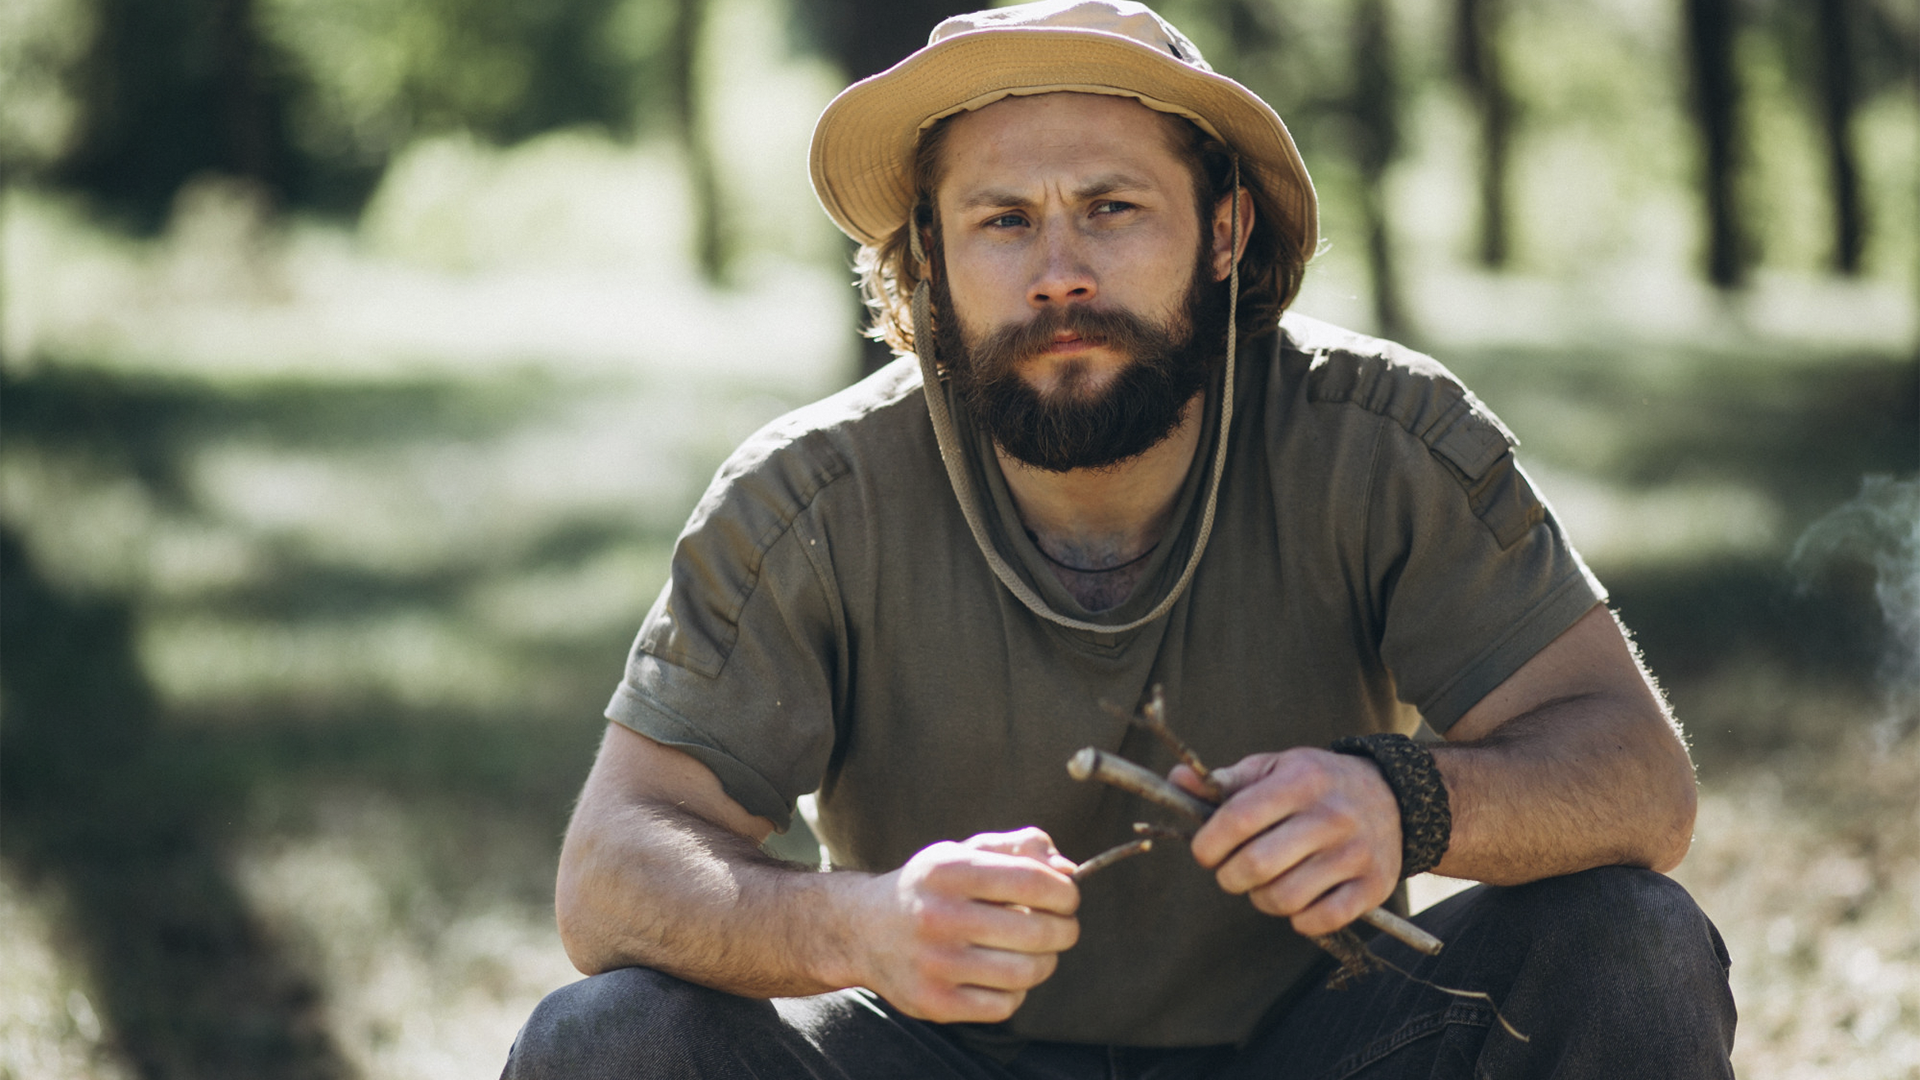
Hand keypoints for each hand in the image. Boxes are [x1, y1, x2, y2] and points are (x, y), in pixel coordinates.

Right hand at [850, 828, 1079, 1022]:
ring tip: (1037, 951)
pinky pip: (1004, 1005)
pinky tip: (1003, 975)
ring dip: (1046, 962)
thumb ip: (1021, 848)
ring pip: (1026, 972)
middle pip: (1036, 931)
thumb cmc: (932, 887)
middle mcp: (938, 916)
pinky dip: (1016, 992)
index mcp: (949, 870)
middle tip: (1062, 927)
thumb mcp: (966, 852)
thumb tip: (1069, 869)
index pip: (1032, 881)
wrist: (864, 930)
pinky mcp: (934, 1003)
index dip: (1065, 892)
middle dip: (1065, 930)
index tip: (1068, 897)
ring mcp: (934, 964)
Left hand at [1176, 750, 1400, 936]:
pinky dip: (1299, 920)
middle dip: (1229, 877)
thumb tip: (1176, 782)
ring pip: (1284, 899)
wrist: (1395, 797)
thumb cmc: (1317, 784)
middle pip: (1256, 865)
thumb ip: (1225, 781)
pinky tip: (1298, 901)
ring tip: (1266, 883)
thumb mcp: (1275, 768)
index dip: (1209, 844)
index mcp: (1300, 781)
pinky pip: (1322, 921)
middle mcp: (1331, 816)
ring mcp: (1355, 854)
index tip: (1205, 852)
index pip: (1238, 819)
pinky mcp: (1373, 887)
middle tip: (1232, 872)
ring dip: (1262, 899)